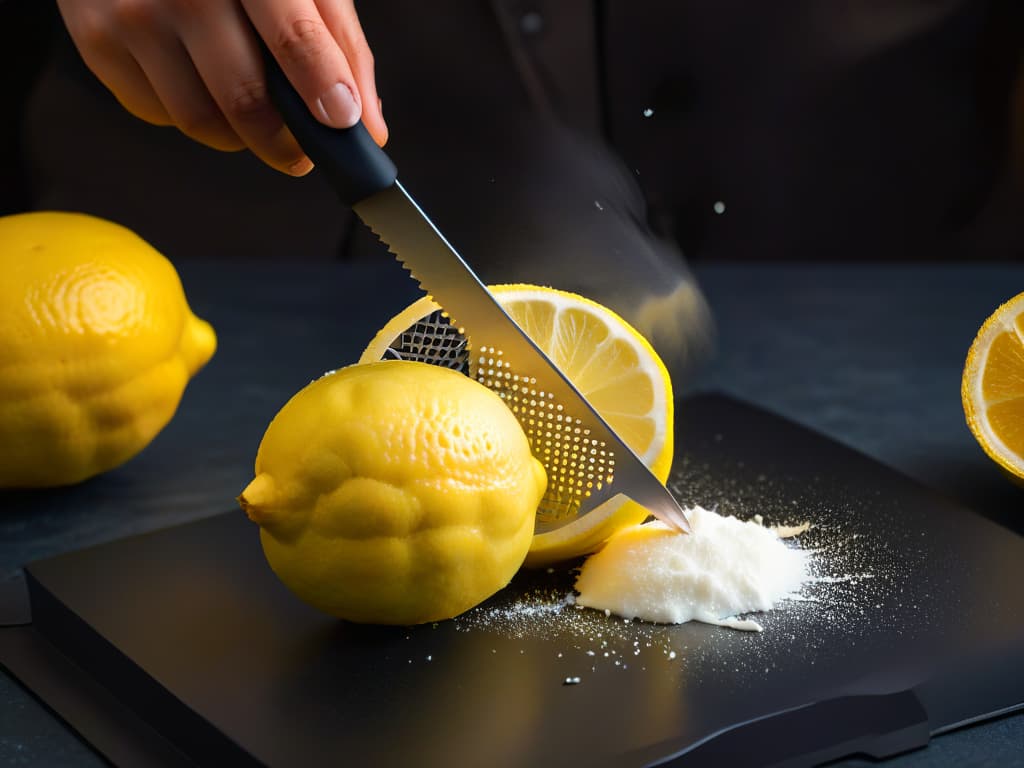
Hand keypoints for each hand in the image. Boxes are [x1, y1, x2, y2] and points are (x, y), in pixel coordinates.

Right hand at [56, 0, 387, 174]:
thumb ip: (339, 47)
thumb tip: (369, 125)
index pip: (292, 34)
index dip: (321, 85)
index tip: (343, 123)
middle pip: (245, 98)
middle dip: (286, 144)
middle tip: (304, 151)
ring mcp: (135, 13)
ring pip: (202, 121)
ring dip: (241, 137)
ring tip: (253, 109)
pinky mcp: (99, 39)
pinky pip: (161, 115)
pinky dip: (195, 116)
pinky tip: (199, 78)